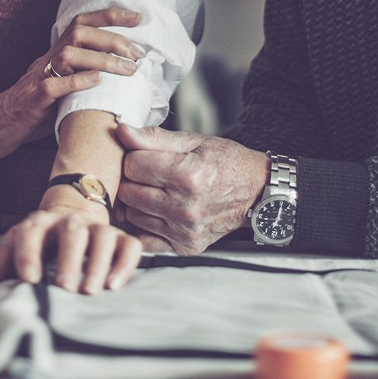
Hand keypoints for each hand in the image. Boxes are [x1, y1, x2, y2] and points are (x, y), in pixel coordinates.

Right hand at [0, 8, 144, 161]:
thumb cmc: (31, 111)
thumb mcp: (58, 88)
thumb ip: (80, 78)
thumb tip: (118, 76)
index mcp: (54, 55)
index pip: (81, 24)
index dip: (109, 17)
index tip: (137, 18)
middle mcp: (47, 60)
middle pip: (79, 33)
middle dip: (112, 38)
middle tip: (137, 52)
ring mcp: (38, 78)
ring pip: (69, 55)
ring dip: (102, 59)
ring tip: (127, 68)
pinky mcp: (33, 99)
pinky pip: (53, 85)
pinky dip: (77, 81)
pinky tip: (96, 81)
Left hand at [0, 196, 141, 292]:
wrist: (73, 210)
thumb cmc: (43, 238)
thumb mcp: (20, 241)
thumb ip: (7, 258)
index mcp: (41, 222)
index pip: (31, 231)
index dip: (28, 253)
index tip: (29, 280)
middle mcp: (70, 221)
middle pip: (72, 232)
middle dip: (68, 260)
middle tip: (64, 288)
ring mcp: (98, 227)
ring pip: (103, 237)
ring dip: (97, 263)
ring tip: (89, 291)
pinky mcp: (120, 237)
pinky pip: (129, 245)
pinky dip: (125, 264)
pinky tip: (114, 285)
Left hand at [115, 123, 269, 254]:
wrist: (256, 192)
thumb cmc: (225, 162)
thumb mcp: (193, 140)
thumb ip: (154, 137)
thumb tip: (121, 131)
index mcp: (188, 175)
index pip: (132, 165)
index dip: (132, 155)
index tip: (142, 154)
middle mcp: (186, 207)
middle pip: (129, 191)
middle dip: (130, 178)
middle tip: (144, 171)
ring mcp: (185, 231)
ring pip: (132, 215)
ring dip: (135, 201)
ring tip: (151, 189)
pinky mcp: (185, 247)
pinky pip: (145, 239)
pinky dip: (142, 225)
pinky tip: (152, 211)